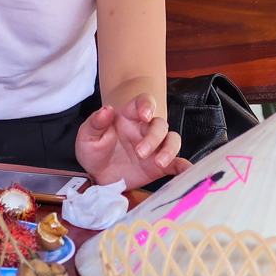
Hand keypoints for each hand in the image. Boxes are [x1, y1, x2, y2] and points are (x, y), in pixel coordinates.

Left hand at [75, 94, 191, 187]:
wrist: (98, 173)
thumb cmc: (94, 149)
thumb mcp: (87, 136)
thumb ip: (95, 122)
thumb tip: (106, 110)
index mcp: (128, 117)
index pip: (143, 102)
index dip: (147, 105)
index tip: (145, 115)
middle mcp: (145, 130)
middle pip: (159, 124)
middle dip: (153, 137)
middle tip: (140, 152)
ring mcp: (155, 147)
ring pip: (172, 140)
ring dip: (169, 150)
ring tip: (158, 163)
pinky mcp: (160, 166)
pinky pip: (177, 163)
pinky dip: (185, 167)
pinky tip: (189, 172)